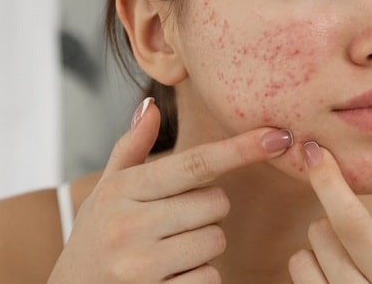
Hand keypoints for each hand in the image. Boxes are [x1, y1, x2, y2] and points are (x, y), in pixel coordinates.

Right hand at [47, 98, 293, 283]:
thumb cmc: (94, 236)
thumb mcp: (105, 190)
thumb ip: (131, 148)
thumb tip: (151, 105)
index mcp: (122, 190)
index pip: (193, 163)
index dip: (239, 149)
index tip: (277, 137)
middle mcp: (129, 225)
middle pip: (215, 204)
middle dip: (208, 210)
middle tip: (177, 220)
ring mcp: (141, 266)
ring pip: (216, 242)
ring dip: (205, 246)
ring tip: (170, 250)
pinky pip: (210, 279)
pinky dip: (200, 278)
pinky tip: (171, 276)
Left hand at [288, 142, 371, 283]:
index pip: (355, 227)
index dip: (331, 184)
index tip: (313, 150)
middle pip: (322, 236)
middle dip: (331, 225)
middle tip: (352, 240)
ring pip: (301, 260)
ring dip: (316, 254)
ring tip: (343, 268)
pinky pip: (296, 282)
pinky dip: (308, 276)